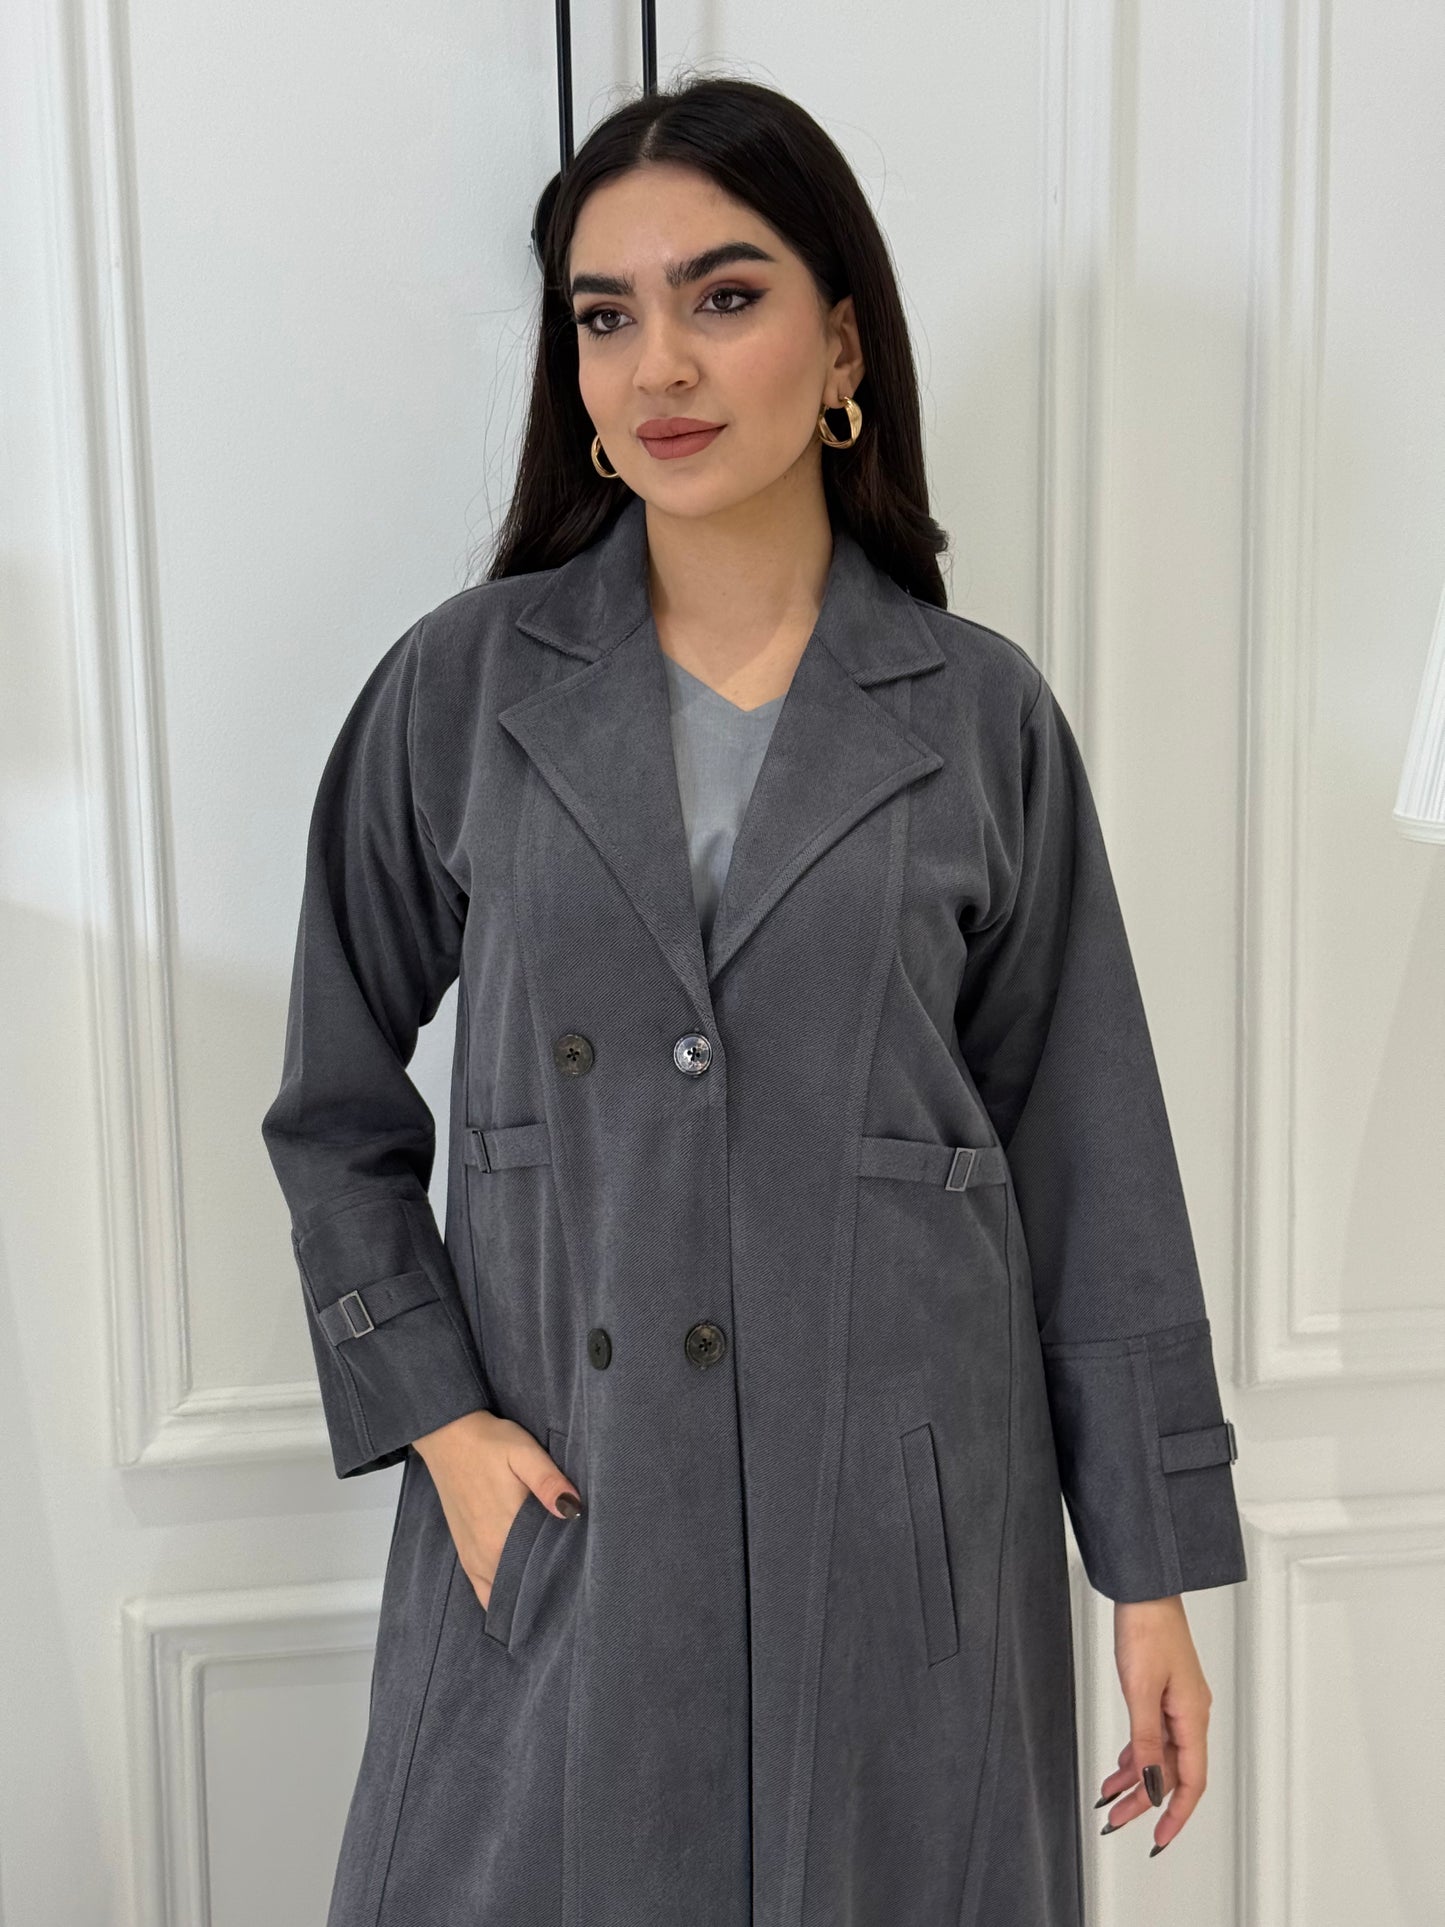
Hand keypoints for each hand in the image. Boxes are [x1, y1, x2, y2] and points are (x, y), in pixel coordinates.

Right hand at [412, 1409, 582, 1609]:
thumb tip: (573, 1508)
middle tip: (572, 1578)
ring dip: (526, 1592)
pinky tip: (518, 1593)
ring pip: (506, 1594)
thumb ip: (549, 1482)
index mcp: (505, 1533)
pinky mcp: (466, 1555)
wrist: (447, 1437)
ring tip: (551, 1585)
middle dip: (550, 1585)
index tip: (582, 1572)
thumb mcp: (524, 1453)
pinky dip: (501, 1598)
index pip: (543, 1571)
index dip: (565, 1573)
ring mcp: (474, 1558)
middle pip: (526, 1586)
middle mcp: (487, 1554)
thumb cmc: (488, 1444)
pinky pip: (484, 1593)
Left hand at [1096, 1594, 1212, 1856]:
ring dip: (1135, 1779)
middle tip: (1118, 1822)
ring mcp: (1178, 1703)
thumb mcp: (1140, 1690)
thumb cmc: (1148, 1628)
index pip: (1191, 1780)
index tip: (1158, 1837)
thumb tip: (1150, 1782)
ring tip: (1109, 1800)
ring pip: (1159, 1755)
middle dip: (1145, 1800)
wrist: (1145, 1589)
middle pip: (1171, 1772)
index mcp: (1192, 1717)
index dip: (1176, 1813)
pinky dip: (1135, 1754)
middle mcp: (1190, 1714)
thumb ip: (1144, 1740)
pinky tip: (1119, 1766)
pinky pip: (1152, 1735)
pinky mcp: (1164, 1691)